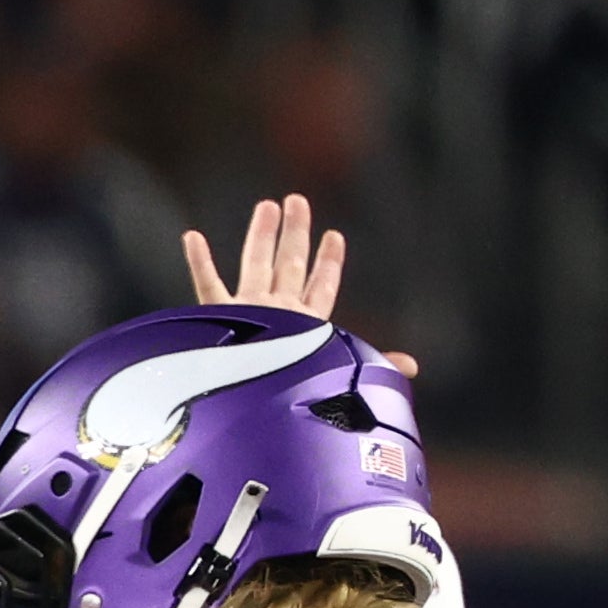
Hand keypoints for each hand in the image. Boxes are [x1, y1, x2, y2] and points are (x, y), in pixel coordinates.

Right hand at [182, 192, 420, 375]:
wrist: (251, 407)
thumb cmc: (295, 390)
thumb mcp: (342, 369)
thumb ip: (375, 361)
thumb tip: (414, 366)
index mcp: (306, 323)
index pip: (321, 285)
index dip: (328, 262)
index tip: (334, 236)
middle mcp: (276, 312)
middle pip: (289, 263)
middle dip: (295, 233)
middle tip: (297, 201)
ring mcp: (245, 313)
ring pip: (254, 263)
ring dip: (261, 235)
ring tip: (266, 206)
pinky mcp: (216, 318)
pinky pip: (206, 284)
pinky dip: (199, 261)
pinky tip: (193, 237)